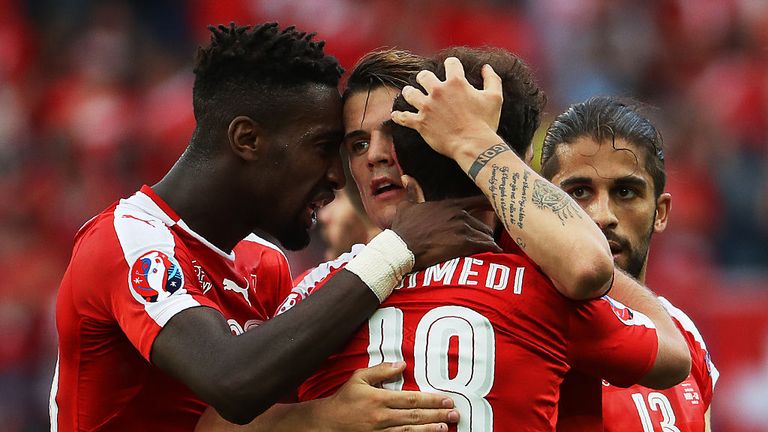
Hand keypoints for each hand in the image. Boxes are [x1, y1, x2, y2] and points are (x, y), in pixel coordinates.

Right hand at [313, 362, 458, 431]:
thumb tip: (402, 364)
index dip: (431, 400)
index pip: (411, 399)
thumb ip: (381, 370)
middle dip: (437, 415)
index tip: (447, 399)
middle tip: (454, 413)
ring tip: (446, 427)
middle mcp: (381, 417)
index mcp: (378, 398)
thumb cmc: (344, 399)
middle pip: (415, 416)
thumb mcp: (359, 378)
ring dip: (430, 429)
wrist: (327, 423)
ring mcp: (380, 431)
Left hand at [391, 57, 502, 158]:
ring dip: (409, 93)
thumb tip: (486, 67)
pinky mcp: (420, 122)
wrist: (473, 145)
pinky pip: (403, 117)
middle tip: (427, 83)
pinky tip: (396, 115)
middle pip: (423, 76)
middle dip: (425, 78)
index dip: (452, 65)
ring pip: (409, 93)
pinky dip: (398, 116)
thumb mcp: (495, 98)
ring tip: (411, 94)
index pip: (450, 63)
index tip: (451, 69)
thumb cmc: (485, 122)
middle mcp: (438, 91)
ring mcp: (427, 107)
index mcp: (456, 82)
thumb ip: (492, 79)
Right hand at [391, 177, 500, 269]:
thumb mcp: (406, 207)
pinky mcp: (464, 244)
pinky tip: (495, 254)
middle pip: (483, 223)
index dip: (489, 204)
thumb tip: (406, 177)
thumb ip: (412, 191)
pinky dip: (491, 250)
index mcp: (450, 205)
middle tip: (487, 241)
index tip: (499, 206)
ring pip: (486, 235)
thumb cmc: (403, 229)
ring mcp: (463, 228)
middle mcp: (460, 214)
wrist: (402, 248)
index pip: (477, 201)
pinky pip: (485, 246)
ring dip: (487, 243)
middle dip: (485, 233)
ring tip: (491, 250)